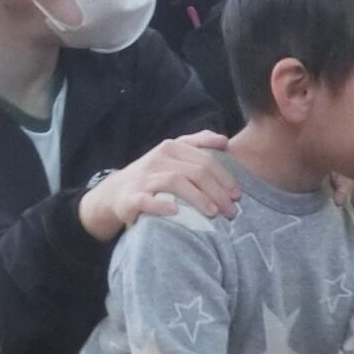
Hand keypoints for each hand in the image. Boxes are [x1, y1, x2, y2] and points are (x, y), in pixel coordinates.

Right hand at [78, 132, 239, 240]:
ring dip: (198, 198)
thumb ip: (197, 143)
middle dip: (217, 191)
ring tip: (213, 213)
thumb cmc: (153, 174)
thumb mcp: (173, 154)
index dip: (225, 177)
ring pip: (175, 182)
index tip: (237, 195)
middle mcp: (158, 159)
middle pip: (195, 171)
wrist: (116, 192)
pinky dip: (161, 206)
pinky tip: (176, 212)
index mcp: (171, 147)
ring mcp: (144, 178)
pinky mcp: (131, 198)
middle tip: (231, 210)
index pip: (205, 159)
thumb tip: (224, 140)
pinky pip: (146, 201)